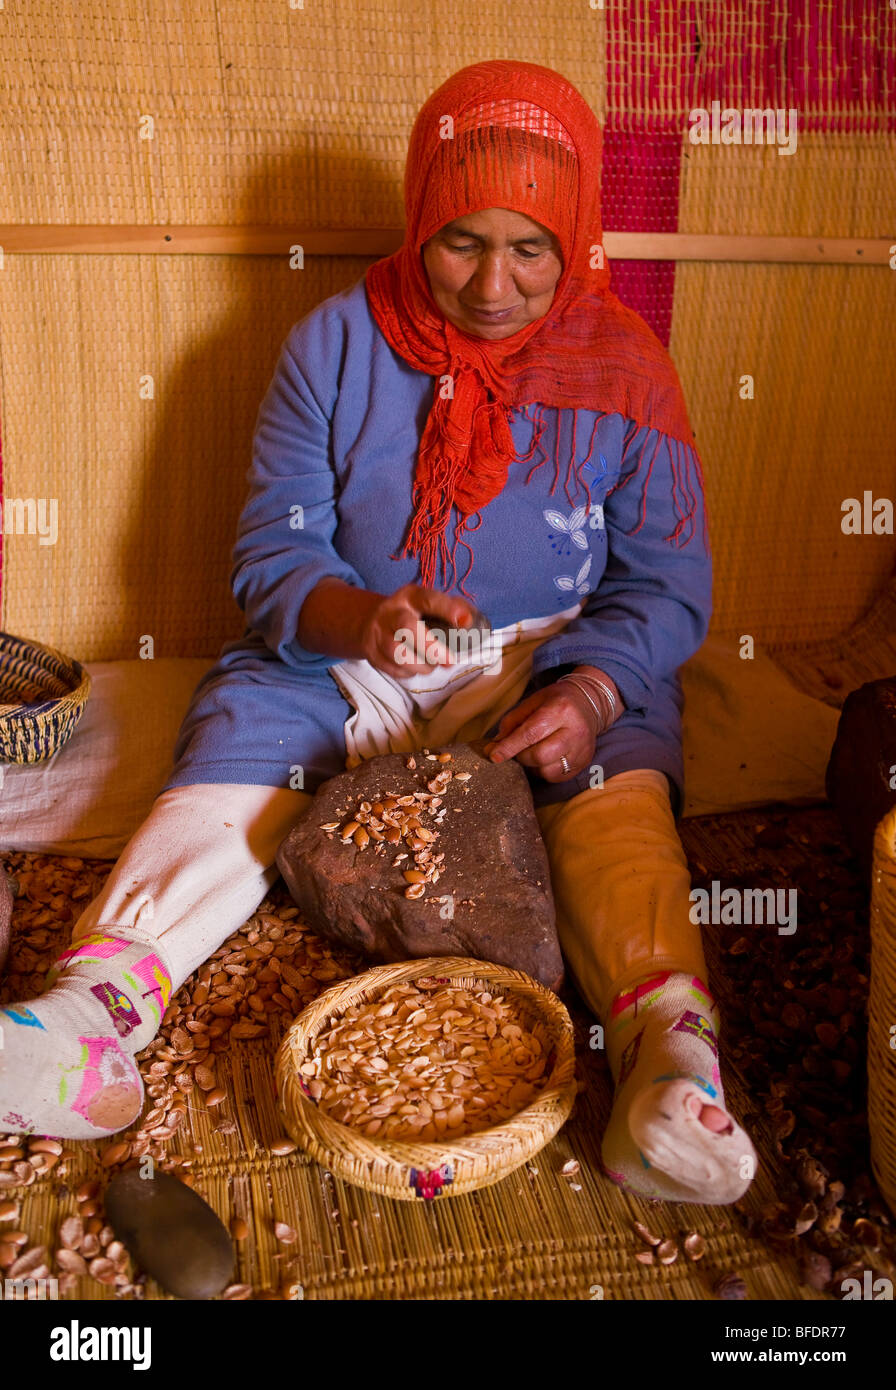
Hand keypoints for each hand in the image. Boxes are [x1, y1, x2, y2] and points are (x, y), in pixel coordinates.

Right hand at [360, 584, 480, 677]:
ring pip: (398, 653)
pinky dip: (408, 673)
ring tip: (432, 666)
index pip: (428, 599)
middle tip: (450, 661)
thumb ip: (451, 609)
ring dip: (421, 665)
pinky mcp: (371, 652)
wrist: (371, 622)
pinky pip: (392, 668)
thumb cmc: (412, 615)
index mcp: (410, 596)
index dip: (447, 609)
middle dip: (432, 648)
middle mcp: (391, 611)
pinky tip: (415, 668)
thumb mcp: (428, 605)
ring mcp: (377, 632)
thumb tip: (470, 622)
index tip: (464, 622)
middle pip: (408, 627)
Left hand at [482, 681, 600, 782]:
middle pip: (540, 756)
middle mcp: (576, 731)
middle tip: (518, 748)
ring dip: (533, 766)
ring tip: (533, 751)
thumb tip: (494, 746)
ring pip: (547, 771)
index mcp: (561, 710)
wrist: (590, 703)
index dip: (510, 747)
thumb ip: (512, 722)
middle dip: (521, 756)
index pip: (531, 733)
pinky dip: (544, 771)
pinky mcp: (583, 762)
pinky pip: (556, 777)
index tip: (494, 755)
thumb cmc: (556, 701)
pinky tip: (545, 758)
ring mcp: (582, 749)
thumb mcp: (533, 701)